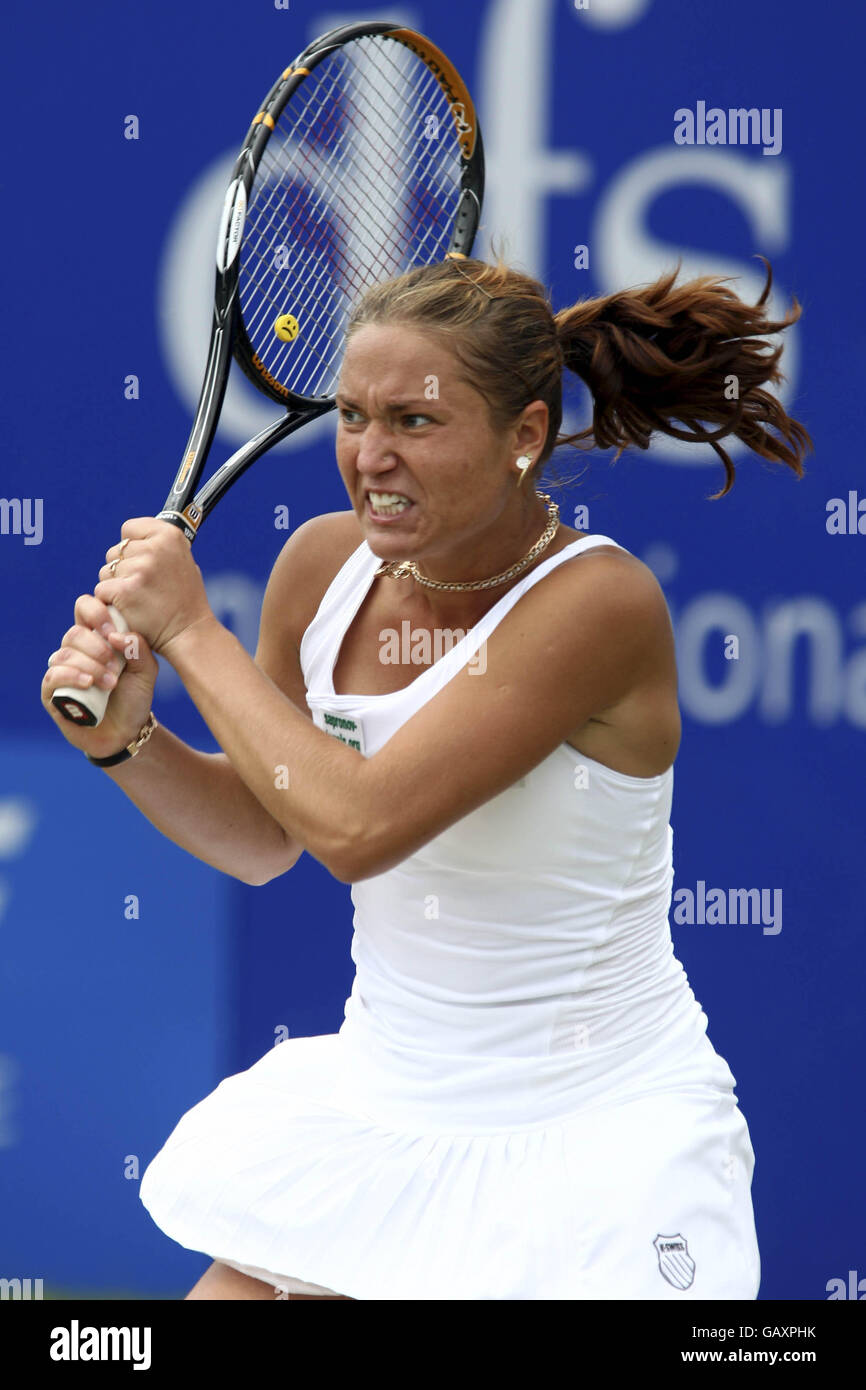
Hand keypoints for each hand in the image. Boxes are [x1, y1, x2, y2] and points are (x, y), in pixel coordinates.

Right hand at [41, 593, 158, 759]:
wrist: (126, 732)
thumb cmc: (134, 697)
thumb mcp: (146, 671)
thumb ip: (139, 648)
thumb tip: (117, 635)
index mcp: (97, 637)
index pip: (86, 607)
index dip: (97, 613)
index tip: (113, 632)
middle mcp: (76, 650)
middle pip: (74, 632)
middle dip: (96, 647)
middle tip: (115, 666)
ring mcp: (62, 669)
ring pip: (65, 654)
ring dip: (90, 667)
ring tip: (110, 683)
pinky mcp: (52, 691)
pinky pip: (53, 675)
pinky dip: (71, 676)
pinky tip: (88, 684)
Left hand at [94, 518, 214, 656]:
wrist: (188, 633)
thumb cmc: (184, 600)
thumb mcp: (182, 562)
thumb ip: (159, 547)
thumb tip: (134, 539)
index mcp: (170, 536)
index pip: (129, 529)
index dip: (132, 546)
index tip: (142, 560)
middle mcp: (155, 548)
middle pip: (116, 552)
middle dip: (123, 569)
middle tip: (144, 587)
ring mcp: (139, 569)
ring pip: (106, 571)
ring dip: (115, 585)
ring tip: (139, 599)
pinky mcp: (124, 590)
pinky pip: (102, 589)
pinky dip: (110, 601)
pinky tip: (129, 609)